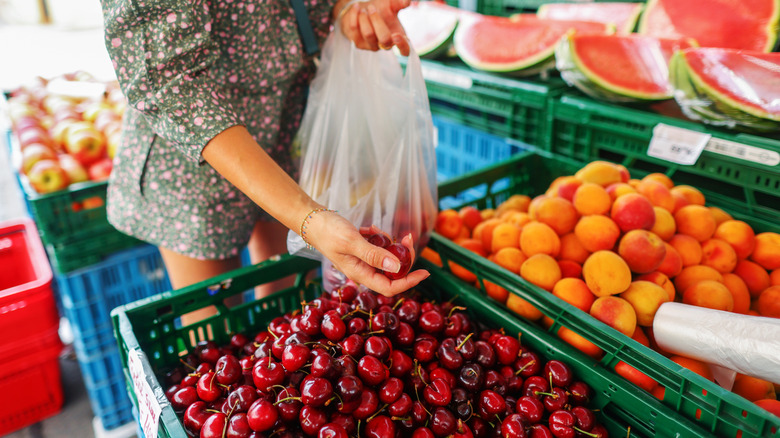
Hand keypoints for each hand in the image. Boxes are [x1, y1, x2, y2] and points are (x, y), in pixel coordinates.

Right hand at [305, 211, 429, 295]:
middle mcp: (363, 270)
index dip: (409, 281)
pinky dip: (379, 237)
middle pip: (392, 272)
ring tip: (378, 229)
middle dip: (403, 256)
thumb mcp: (352, 242)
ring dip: (390, 244)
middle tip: (407, 238)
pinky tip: (370, 228)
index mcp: (361, 274)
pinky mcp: (361, 250)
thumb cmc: (328, 232)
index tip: (425, 271)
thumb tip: (397, 266)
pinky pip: (378, 247)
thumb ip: (374, 254)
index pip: (390, 287)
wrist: (312, 220)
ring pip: (387, 258)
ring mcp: (362, 260)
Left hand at [338, 0, 410, 55]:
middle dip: (377, 20)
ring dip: (364, 17)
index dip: (402, 45)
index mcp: (398, 37)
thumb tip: (407, 1)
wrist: (361, 11)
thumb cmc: (380, 10)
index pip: (404, 50)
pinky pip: (355, 29)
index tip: (397, 35)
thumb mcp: (391, 5)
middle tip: (371, 7)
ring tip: (364, 8)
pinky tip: (356, 8)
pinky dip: (355, 15)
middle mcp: (386, 45)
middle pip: (384, 39)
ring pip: (368, 33)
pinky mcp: (358, 44)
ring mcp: (372, 46)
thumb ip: (399, 3)